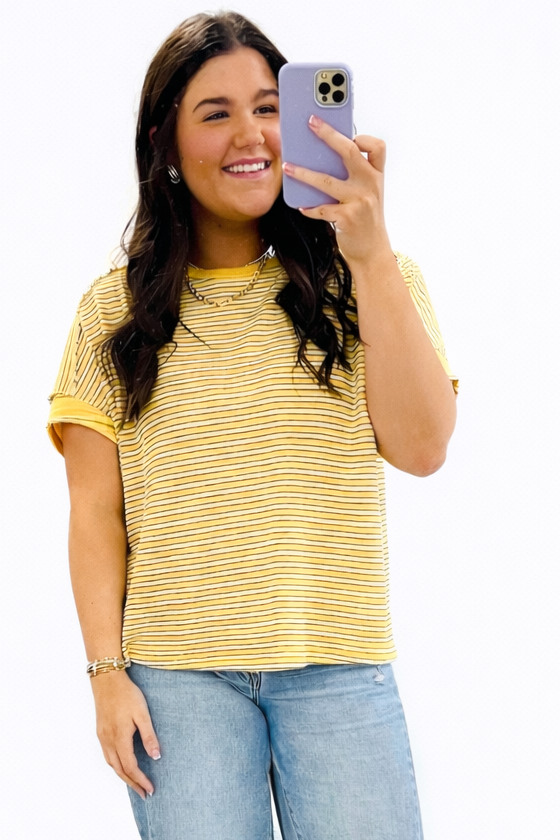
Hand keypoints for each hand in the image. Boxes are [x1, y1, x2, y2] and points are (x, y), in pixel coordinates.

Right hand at [91, 670, 159, 798]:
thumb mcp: (142, 713)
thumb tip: (156, 757)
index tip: (150, 789)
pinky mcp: (100, 732)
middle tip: (144, 793)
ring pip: (112, 764)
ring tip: (135, 783)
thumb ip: (149, 736)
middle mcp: (109, 741)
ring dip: (123, 776)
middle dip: (132, 783)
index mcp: (120, 738)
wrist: (107, 680)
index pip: (131, 767)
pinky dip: (116, 766)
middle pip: (120, 770)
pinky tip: (122, 765)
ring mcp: (102, 737)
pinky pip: (107, 756)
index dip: (141, 780)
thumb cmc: (127, 694)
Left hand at [282, 115, 391, 265]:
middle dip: (328, 134)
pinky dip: (310, 208)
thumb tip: (321, 159)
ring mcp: (360, 201)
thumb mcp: (367, 195)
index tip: (349, 133)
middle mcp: (371, 185)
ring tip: (288, 167)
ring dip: (303, 173)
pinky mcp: (347, 217)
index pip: (377, 147)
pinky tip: (302, 206)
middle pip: (349, 151)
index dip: (364, 137)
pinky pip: (322, 208)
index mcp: (376, 176)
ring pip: (326, 181)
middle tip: (310, 122)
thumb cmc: (365, 220)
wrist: (372, 252)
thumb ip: (353, 177)